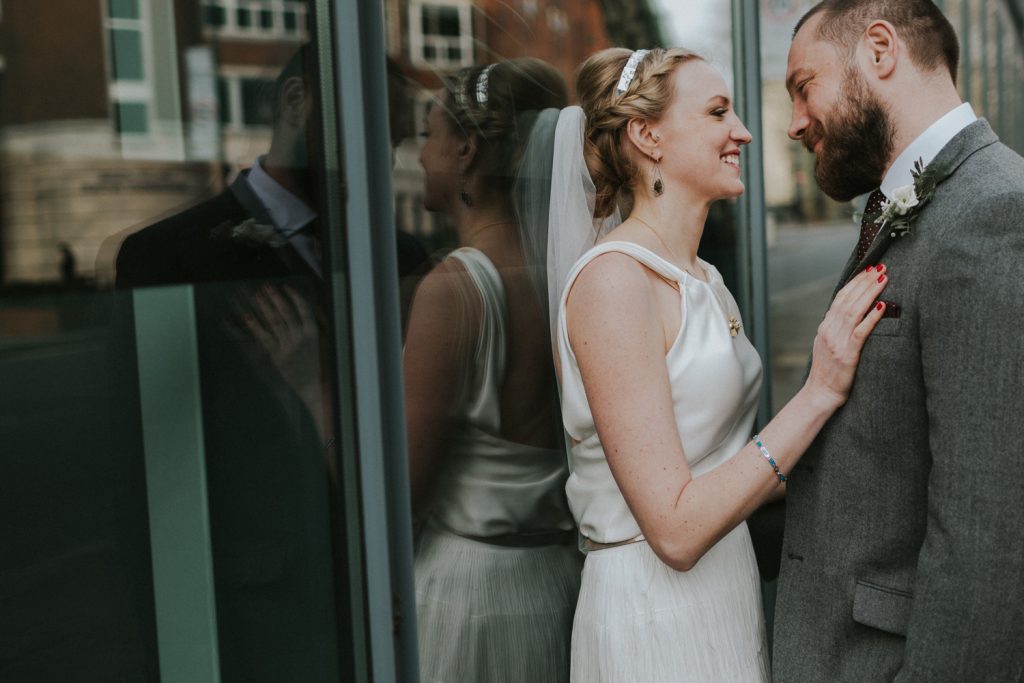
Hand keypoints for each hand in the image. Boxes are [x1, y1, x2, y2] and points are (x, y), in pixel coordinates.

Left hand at [236, 283, 322, 403]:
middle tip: (266, 286)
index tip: (285, 286)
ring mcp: (287, 346)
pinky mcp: (277, 357)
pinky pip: (265, 339)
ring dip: (264, 307)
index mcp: (313, 332)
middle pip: (285, 312)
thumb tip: (319, 307)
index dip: (293, 296)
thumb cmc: (323, 365)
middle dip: (275, 297)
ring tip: (257, 295)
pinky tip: (247, 318)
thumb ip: (324, 324)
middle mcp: (300, 337)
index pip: (303, 308)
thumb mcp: (328, 342)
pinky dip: (256, 327)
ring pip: (274, 322)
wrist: (315, 387)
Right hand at [805, 264, 888, 407]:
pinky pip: (861, 331)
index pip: (840, 298)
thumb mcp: (828, 345)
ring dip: (870, 293)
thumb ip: (837, 329)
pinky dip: (871, 317)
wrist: (820, 393)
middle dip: (865, 282)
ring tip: (883, 279)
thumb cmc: (828, 372)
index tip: (868, 269)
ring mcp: (837, 341)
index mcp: (825, 327)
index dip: (855, 282)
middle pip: (848, 299)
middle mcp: (829, 330)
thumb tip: (852, 314)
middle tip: (880, 267)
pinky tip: (882, 306)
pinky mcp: (847, 354)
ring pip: (854, 310)